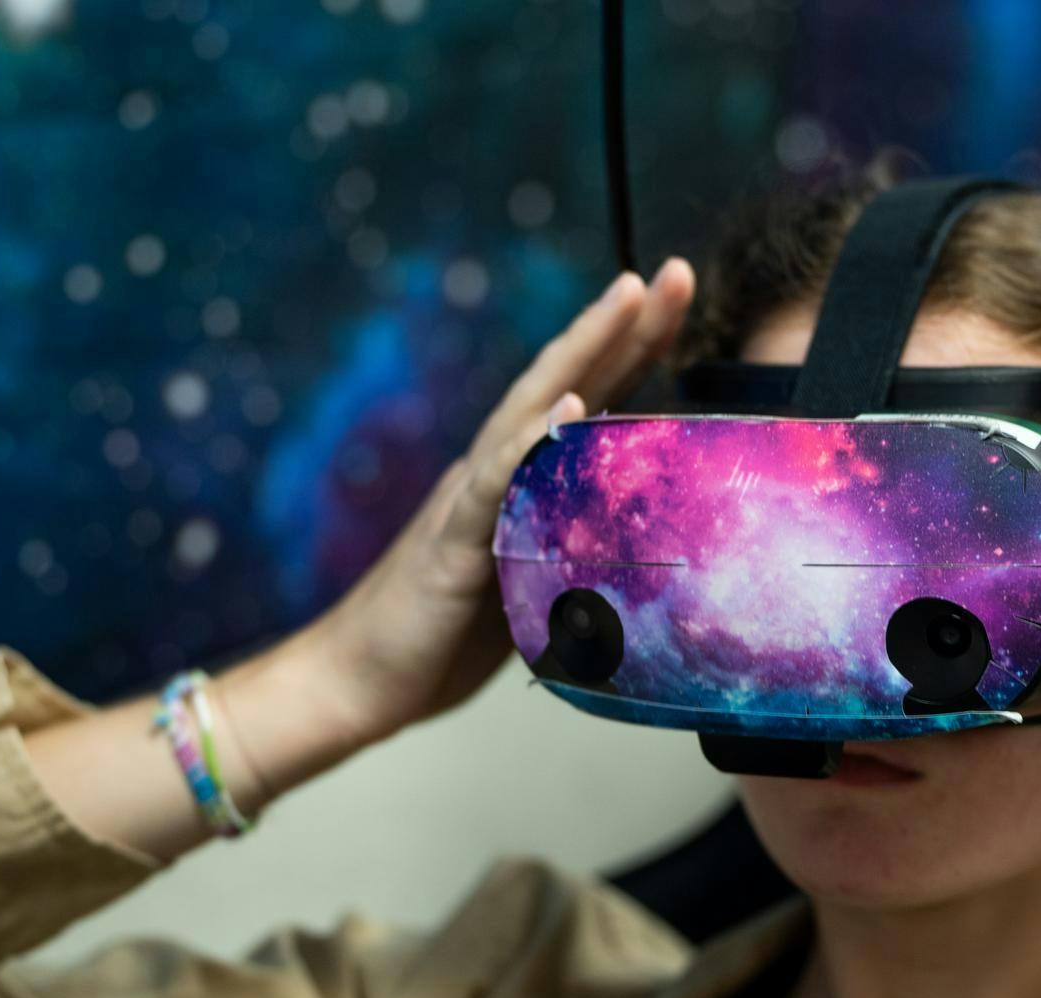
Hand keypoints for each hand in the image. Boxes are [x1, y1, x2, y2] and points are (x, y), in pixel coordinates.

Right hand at [286, 258, 696, 747]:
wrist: (358, 684)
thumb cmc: (444, 641)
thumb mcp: (533, 590)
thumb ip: (574, 551)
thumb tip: (644, 548)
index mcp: (519, 480)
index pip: (588, 401)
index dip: (635, 349)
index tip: (682, 298)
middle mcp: (495, 471)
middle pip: (567, 382)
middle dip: (624, 325)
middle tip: (678, 270)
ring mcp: (471, 498)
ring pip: (531, 407)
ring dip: (583, 349)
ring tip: (629, 296)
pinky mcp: (452, 542)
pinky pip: (493, 483)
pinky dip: (529, 440)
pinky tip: (567, 405)